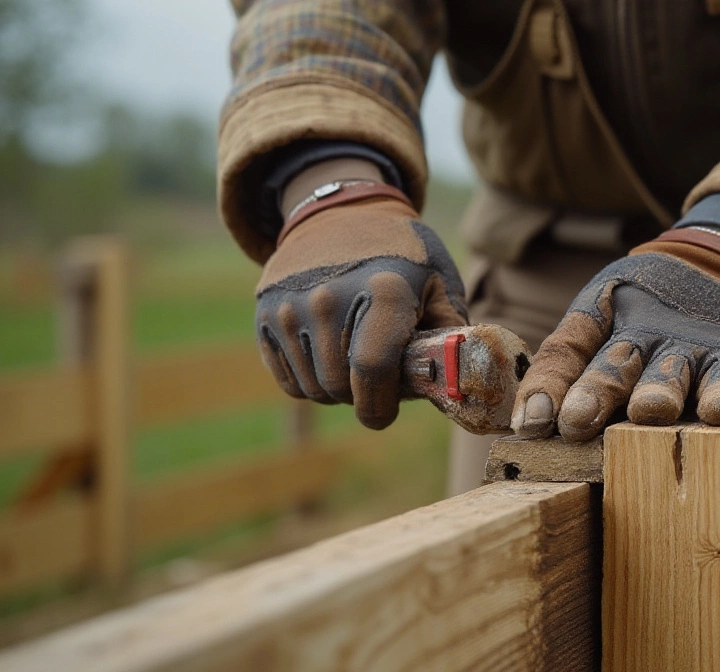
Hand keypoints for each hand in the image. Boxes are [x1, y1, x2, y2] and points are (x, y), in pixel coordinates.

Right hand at [255, 189, 466, 428]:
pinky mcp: (265, 314)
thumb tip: (454, 388)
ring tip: (356, 358)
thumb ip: (450, 338)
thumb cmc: (403, 256)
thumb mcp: (440, 284)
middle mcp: (328, 297)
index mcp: (383, 290)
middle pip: (339, 386)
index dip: (380, 405)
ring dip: (337, 389)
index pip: (372, 369)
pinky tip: (330, 353)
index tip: (386, 412)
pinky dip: (310, 380)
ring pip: (312, 388)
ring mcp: (290, 305)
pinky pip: (288, 379)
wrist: (342, 211)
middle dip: (363, 396)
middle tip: (380, 378)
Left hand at [512, 250, 719, 470]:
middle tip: (648, 412)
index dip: (587, 392)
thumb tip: (527, 426)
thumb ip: (558, 367)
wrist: (718, 260)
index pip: (605, 363)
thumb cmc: (640, 309)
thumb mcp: (594, 318)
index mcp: (631, 335)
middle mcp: (678, 347)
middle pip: (666, 374)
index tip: (566, 424)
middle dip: (657, 393)